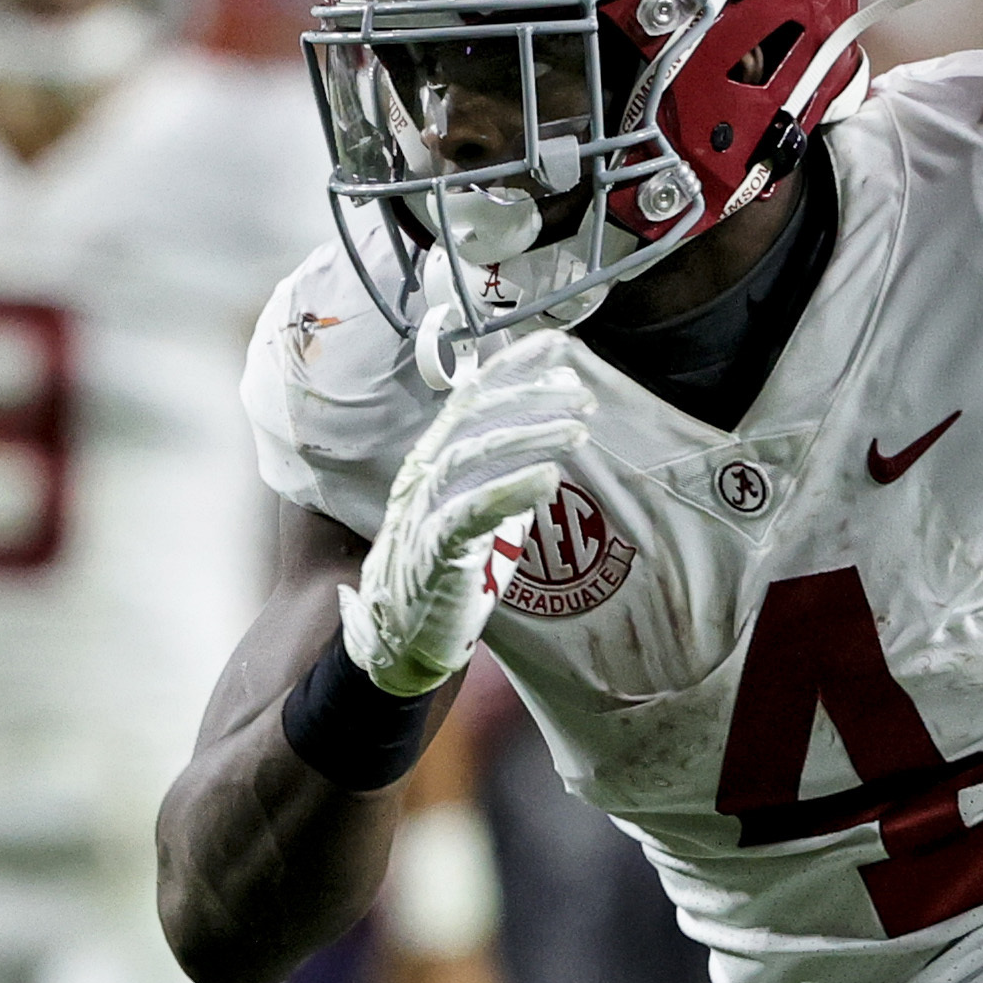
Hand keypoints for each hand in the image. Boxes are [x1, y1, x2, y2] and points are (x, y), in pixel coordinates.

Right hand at [348, 332, 587, 693]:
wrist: (401, 637)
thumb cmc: (444, 570)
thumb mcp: (479, 507)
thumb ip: (507, 467)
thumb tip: (554, 420)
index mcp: (431, 459)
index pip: (473, 397)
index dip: (515, 366)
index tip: (561, 346)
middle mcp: (422, 475)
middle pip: (475, 417)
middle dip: (531, 397)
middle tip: (581, 392)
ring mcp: (422, 511)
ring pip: (472, 455)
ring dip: (528, 436)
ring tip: (577, 429)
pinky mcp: (432, 551)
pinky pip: (470, 512)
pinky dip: (509, 491)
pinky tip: (548, 480)